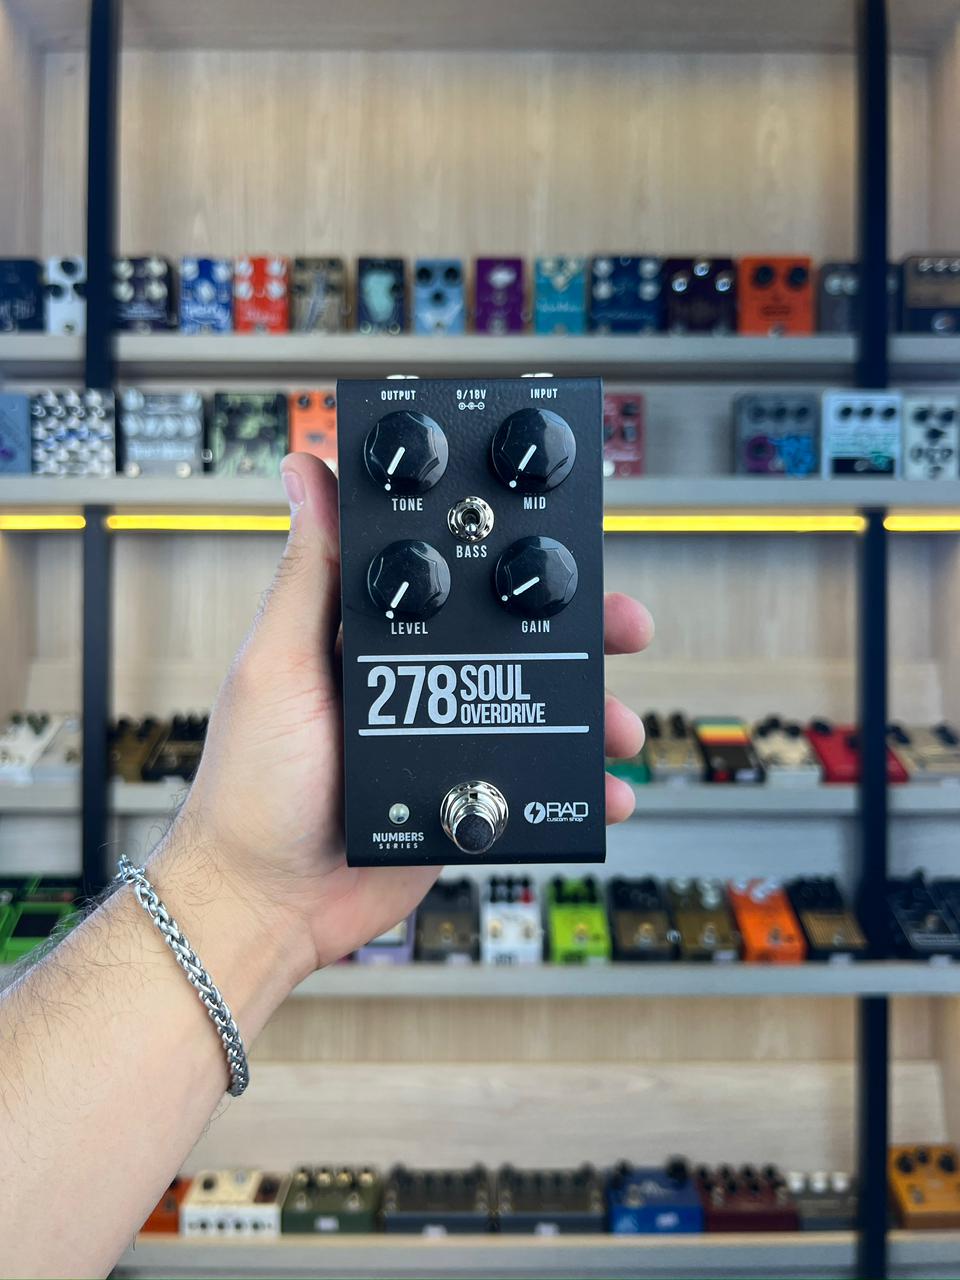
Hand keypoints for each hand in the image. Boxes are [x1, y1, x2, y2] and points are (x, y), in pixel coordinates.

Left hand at [167, 454, 652, 978]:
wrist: (270, 903)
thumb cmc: (254, 787)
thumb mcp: (277, 664)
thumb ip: (310, 572)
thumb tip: (307, 471)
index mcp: (369, 633)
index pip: (451, 570)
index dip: (507, 547)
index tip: (555, 532)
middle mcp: (412, 677)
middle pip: (512, 634)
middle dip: (577, 628)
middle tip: (623, 623)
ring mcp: (441, 734)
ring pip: (535, 703)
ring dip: (590, 709)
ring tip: (619, 724)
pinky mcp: (463, 789)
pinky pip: (535, 776)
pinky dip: (576, 783)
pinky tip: (604, 789)